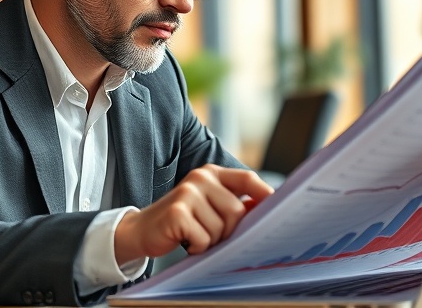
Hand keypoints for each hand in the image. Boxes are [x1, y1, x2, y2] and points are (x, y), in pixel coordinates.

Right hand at [114, 165, 273, 262]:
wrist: (142, 230)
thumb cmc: (182, 220)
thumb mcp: (209, 207)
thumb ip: (234, 204)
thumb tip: (267, 210)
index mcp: (212, 173)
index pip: (247, 179)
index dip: (265, 194)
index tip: (278, 211)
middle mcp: (201, 178)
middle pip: (237, 211)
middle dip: (228, 232)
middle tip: (211, 235)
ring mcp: (188, 193)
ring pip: (221, 229)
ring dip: (211, 241)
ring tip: (195, 235)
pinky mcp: (177, 212)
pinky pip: (204, 239)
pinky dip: (197, 247)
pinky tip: (185, 240)